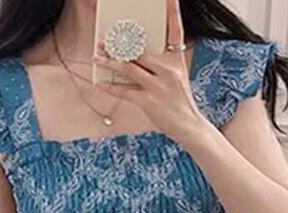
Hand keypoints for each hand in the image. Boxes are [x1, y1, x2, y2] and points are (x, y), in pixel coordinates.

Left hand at [93, 0, 210, 147]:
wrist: (189, 126)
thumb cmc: (179, 100)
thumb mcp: (176, 76)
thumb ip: (160, 64)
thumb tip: (133, 55)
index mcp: (177, 60)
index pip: (176, 30)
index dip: (172, 11)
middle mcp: (168, 70)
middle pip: (140, 50)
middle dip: (120, 44)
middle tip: (104, 38)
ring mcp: (159, 86)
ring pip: (129, 68)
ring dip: (110, 61)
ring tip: (98, 56)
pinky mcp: (149, 103)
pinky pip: (125, 92)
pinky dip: (110, 87)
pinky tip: (99, 82)